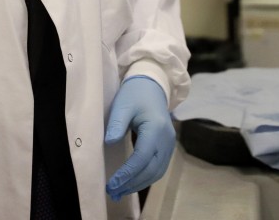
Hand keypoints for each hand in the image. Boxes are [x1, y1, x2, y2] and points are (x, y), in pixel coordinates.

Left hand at [104, 76, 175, 201]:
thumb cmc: (135, 94)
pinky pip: (158, 168)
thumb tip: (109, 142)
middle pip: (151, 170)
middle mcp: (166, 140)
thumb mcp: (123, 105)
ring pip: (156, 172)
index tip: (112, 183)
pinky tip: (131, 183)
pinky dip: (144, 178)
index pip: (142, 157)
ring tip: (119, 192)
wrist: (152, 86)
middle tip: (112, 192)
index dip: (127, 173)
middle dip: (132, 184)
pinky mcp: (166, 148)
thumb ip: (117, 124)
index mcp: (156, 129)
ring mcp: (169, 145)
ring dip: (138, 184)